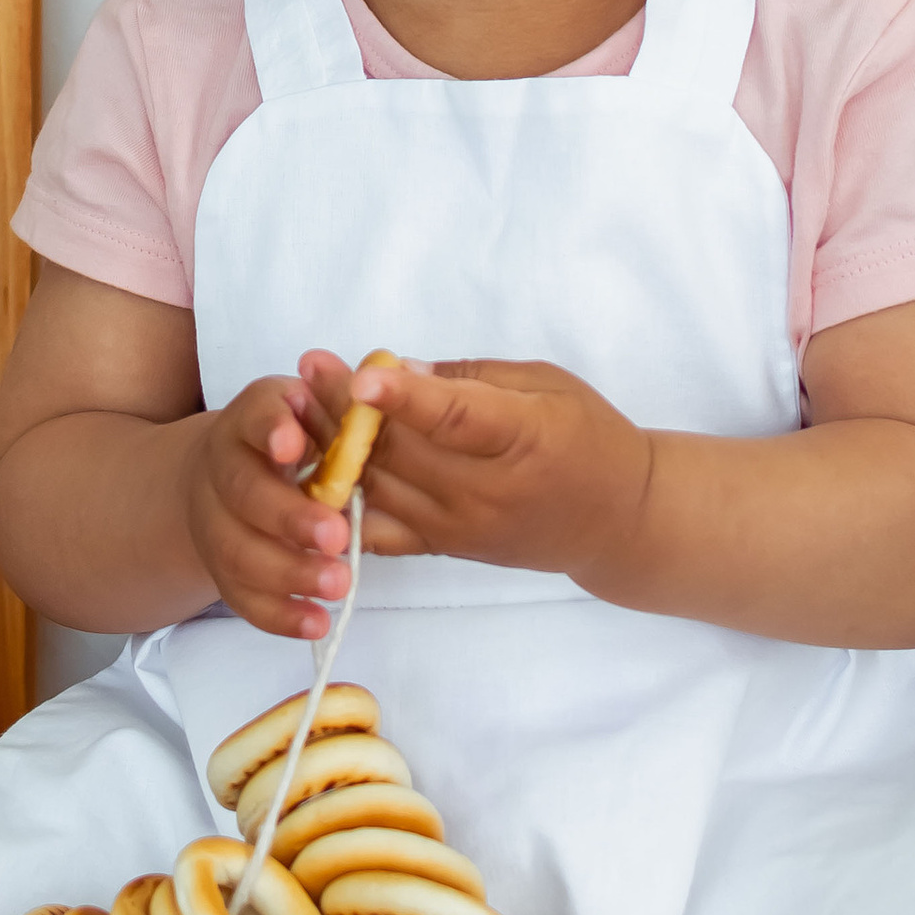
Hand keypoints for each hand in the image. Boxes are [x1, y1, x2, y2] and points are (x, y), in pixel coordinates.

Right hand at [183, 373, 355, 641]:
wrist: (223, 476)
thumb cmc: (288, 437)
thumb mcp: (307, 410)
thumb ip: (334, 404)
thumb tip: (371, 384)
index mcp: (247, 422)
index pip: (254, 418)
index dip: (270, 430)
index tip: (295, 445)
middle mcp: (220, 470)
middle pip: (244, 494)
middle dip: (289, 518)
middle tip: (338, 536)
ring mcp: (214, 524)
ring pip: (239, 552)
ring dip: (288, 572)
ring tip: (339, 584)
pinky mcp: (222, 570)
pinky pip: (242, 597)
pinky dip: (279, 615)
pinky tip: (317, 622)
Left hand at [297, 352, 651, 576]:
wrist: (616, 521)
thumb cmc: (589, 436)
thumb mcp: (547, 384)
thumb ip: (473, 377)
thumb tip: (400, 370)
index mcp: (524, 438)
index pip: (456, 419)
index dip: (406, 398)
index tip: (363, 374)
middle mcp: (487, 491)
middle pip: (401, 451)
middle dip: (347, 408)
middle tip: (310, 366)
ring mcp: (461, 526)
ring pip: (379, 488)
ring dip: (332, 447)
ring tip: (298, 406)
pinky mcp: (444, 548)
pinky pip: (378, 532)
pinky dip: (339, 504)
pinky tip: (310, 469)